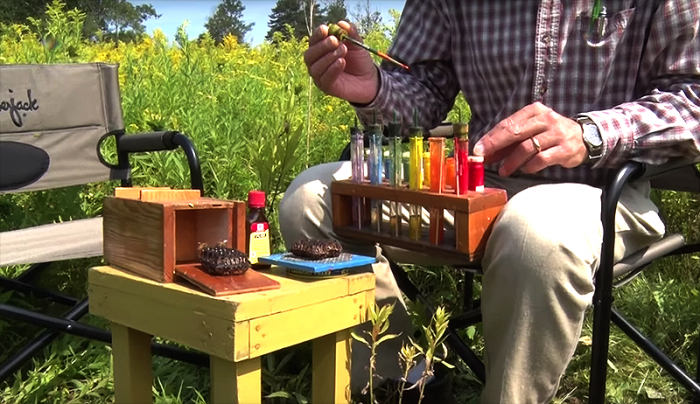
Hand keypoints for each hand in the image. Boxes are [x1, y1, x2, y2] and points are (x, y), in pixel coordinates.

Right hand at [303, 21, 378, 104]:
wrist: (369, 80)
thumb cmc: (359, 60)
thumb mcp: (357, 44)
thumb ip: (350, 32)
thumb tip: (341, 23)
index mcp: (321, 50)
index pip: (313, 41)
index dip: (317, 35)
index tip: (325, 29)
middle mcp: (316, 63)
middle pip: (309, 55)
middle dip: (321, 46)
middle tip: (335, 41)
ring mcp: (319, 76)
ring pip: (315, 68)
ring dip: (328, 57)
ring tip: (343, 51)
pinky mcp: (326, 87)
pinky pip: (324, 79)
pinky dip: (332, 69)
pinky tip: (341, 62)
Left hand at [473, 102, 588, 175]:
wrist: (584, 137)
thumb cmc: (550, 134)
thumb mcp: (532, 129)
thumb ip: (511, 139)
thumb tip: (486, 152)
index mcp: (534, 111)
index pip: (508, 124)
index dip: (491, 138)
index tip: (478, 149)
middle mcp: (545, 119)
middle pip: (515, 133)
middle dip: (496, 146)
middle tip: (483, 158)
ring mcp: (556, 134)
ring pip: (527, 148)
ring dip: (512, 161)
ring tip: (504, 170)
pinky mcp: (565, 149)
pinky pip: (542, 159)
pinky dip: (530, 166)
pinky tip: (524, 170)